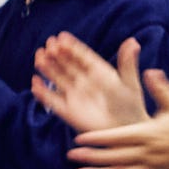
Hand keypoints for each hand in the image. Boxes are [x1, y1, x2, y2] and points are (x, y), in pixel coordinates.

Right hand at [27, 28, 145, 135]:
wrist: (126, 132)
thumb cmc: (131, 107)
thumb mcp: (129, 83)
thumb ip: (127, 63)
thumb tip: (133, 41)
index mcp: (98, 72)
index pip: (82, 56)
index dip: (72, 47)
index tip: (62, 36)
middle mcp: (84, 81)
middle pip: (67, 64)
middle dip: (57, 54)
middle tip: (49, 43)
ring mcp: (74, 95)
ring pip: (57, 78)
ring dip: (47, 68)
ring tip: (39, 56)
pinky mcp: (67, 110)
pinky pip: (52, 100)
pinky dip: (43, 92)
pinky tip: (35, 82)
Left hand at [66, 58, 168, 168]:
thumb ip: (161, 89)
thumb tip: (150, 71)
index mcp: (149, 134)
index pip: (118, 138)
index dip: (97, 139)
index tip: (79, 139)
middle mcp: (148, 154)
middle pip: (114, 157)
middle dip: (91, 157)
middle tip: (70, 156)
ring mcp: (150, 168)